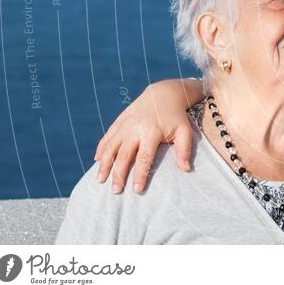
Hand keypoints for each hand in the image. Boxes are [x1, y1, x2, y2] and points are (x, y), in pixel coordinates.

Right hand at [94, 79, 199, 193]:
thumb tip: (186, 169)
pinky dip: (101, 148)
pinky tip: (97, 160)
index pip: (144, 158)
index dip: (139, 175)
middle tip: (115, 191)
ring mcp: (125, 124)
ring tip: (100, 180)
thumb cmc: (176, 116)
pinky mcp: (120, 120)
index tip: (136, 190)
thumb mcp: (185, 131)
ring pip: (111, 146)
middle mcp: (135, 128)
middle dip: (118, 174)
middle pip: (123, 155)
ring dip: (104, 164)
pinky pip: (108, 136)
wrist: (164, 93)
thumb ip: (184, 150)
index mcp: (152, 132)